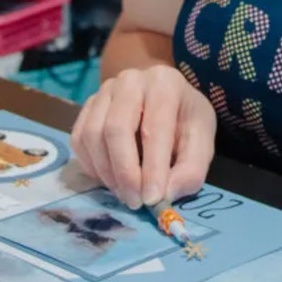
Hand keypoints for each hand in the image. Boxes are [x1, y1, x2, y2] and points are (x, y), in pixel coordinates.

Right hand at [70, 64, 216, 209]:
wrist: (164, 99)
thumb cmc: (184, 120)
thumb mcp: (202, 141)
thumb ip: (191, 169)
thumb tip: (166, 195)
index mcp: (164, 83)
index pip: (155, 127)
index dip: (153, 167)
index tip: (153, 198)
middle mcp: (130, 80)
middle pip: (116, 128)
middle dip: (125, 172)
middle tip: (135, 201)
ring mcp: (104, 91)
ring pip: (93, 135)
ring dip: (107, 173)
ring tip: (126, 193)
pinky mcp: (88, 107)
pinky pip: (79, 139)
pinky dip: (92, 166)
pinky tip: (111, 179)